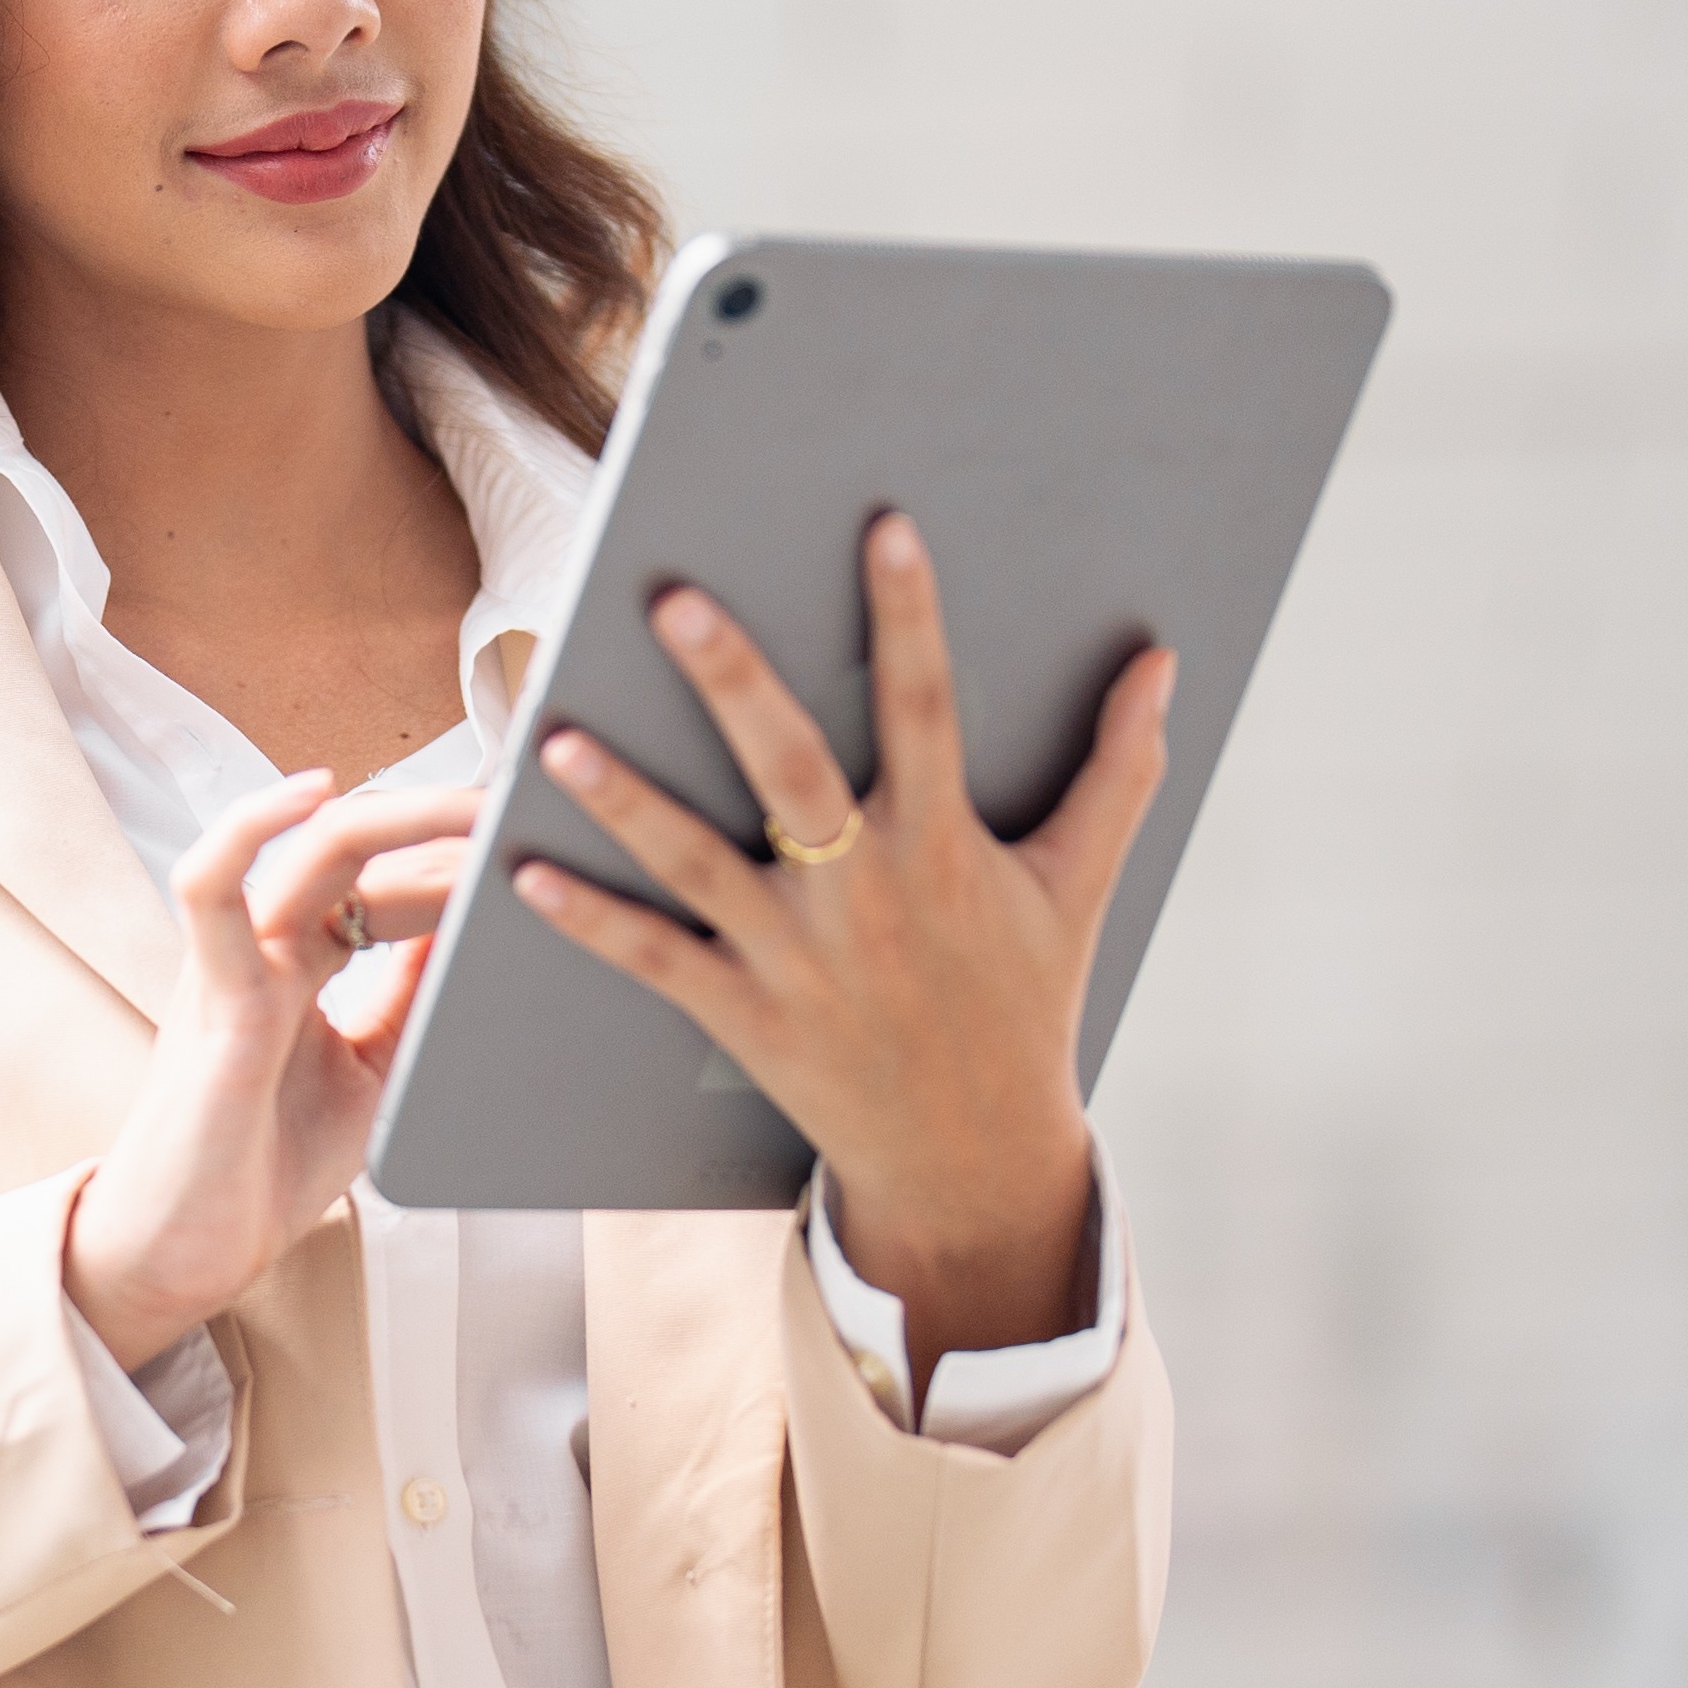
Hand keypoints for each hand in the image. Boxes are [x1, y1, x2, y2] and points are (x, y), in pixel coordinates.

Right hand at [65, 773, 484, 1370]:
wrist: (192, 1251)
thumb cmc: (264, 1165)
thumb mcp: (375, 1071)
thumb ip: (410, 1000)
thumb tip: (472, 932)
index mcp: (300, 960)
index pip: (387, 879)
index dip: (457, 860)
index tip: (531, 846)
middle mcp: (266, 945)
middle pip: (361, 847)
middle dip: (447, 820)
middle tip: (530, 808)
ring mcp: (235, 962)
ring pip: (310, 849)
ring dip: (401, 816)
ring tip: (477, 804)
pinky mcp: (212, 998)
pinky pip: (213, 888)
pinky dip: (252, 828)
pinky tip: (315, 794)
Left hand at [513, 512, 1165, 1366]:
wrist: (975, 1158)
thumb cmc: (1024, 1004)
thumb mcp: (1082, 888)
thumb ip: (1118, 771)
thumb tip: (1162, 663)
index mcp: (945, 850)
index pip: (927, 713)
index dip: (909, 620)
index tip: (884, 529)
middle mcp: (865, 898)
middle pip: (792, 773)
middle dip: (733, 686)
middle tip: (673, 600)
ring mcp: (797, 961)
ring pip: (698, 866)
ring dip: (627, 803)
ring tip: (558, 737)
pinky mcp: (745, 1018)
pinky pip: (656, 961)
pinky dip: (592, 923)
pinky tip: (526, 874)